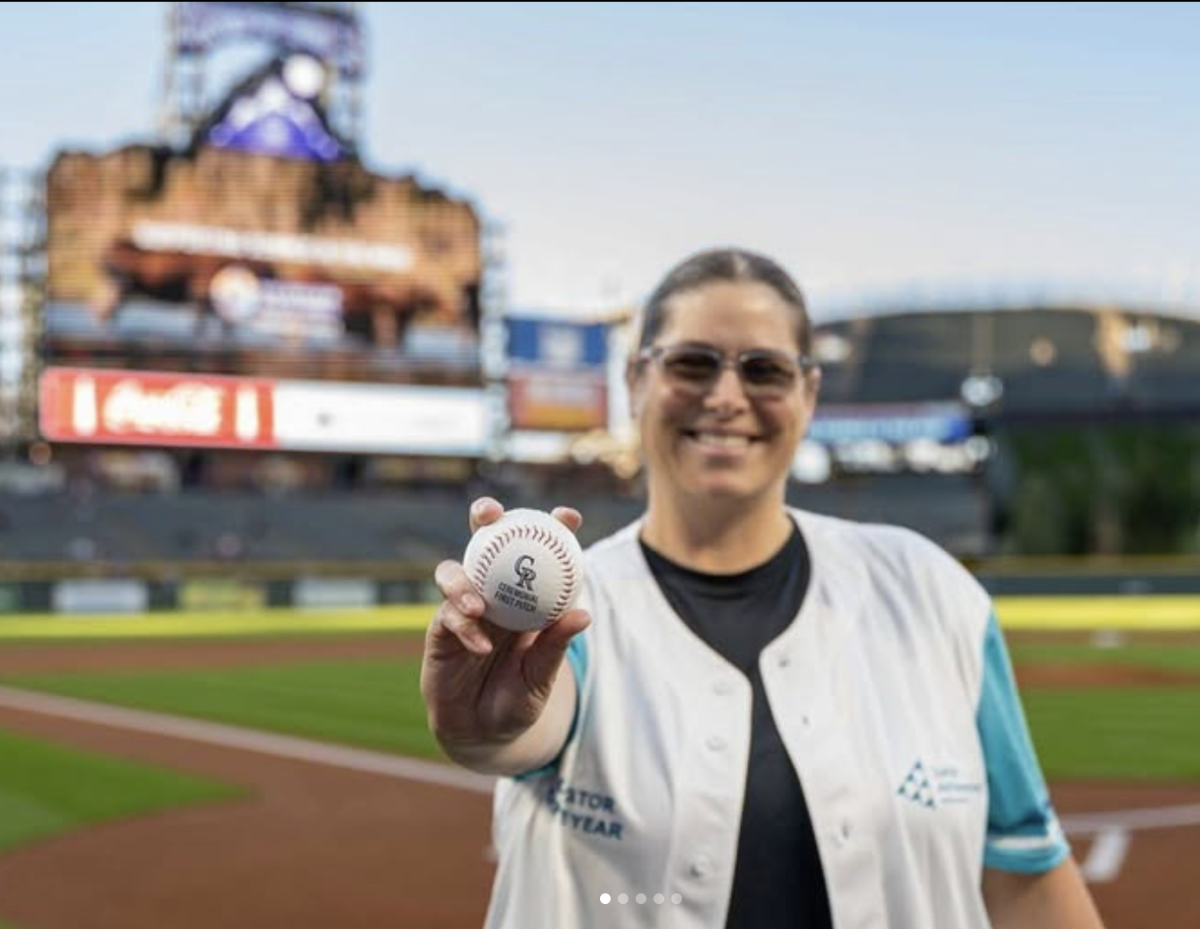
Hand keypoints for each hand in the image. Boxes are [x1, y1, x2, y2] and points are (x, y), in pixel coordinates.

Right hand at [420, 497, 590, 758]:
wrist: (483, 732)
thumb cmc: (517, 698)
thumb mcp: (541, 676)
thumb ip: (555, 646)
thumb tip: (582, 614)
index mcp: (525, 596)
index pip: (538, 552)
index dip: (552, 527)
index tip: (568, 516)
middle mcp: (492, 593)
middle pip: (486, 543)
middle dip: (487, 519)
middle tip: (492, 513)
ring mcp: (463, 608)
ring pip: (455, 573)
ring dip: (463, 580)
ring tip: (479, 603)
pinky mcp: (440, 630)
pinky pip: (447, 617)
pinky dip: (464, 628)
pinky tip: (481, 647)